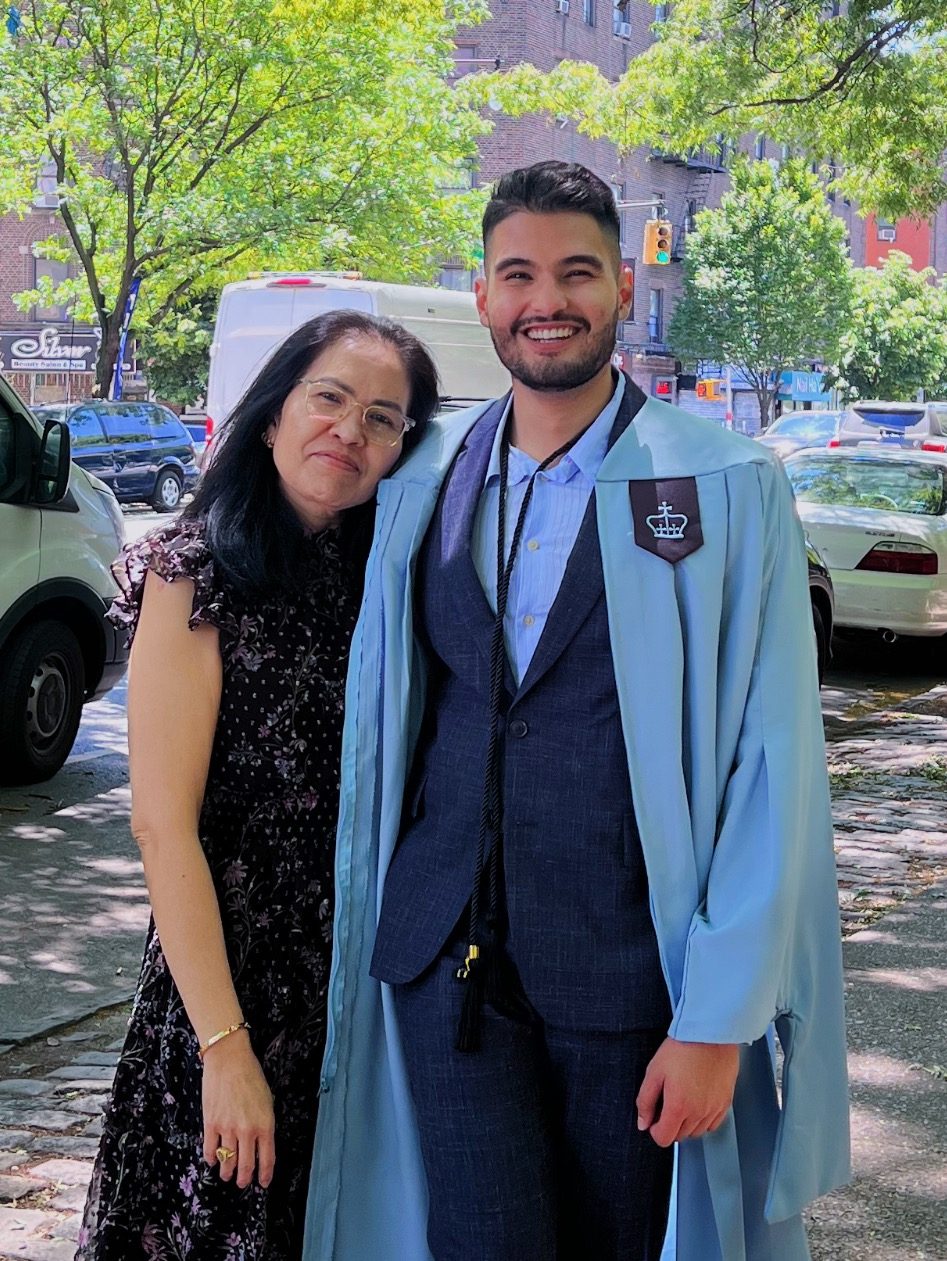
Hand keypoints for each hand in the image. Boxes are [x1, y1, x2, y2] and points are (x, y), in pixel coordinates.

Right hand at [202, 1032, 275, 1188]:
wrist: (229, 1059)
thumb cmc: (251, 1075)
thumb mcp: (267, 1100)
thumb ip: (264, 1122)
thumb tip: (260, 1142)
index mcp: (265, 1124)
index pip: (267, 1158)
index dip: (265, 1175)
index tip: (263, 1183)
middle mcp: (247, 1130)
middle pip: (245, 1166)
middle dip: (244, 1179)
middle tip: (242, 1183)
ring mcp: (227, 1128)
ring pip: (227, 1161)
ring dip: (227, 1172)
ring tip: (227, 1175)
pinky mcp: (210, 1123)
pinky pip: (210, 1150)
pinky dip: (211, 1158)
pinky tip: (213, 1160)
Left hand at [636, 1037, 738, 1147]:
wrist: (711, 1034)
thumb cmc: (683, 1047)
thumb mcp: (654, 1071)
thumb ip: (645, 1101)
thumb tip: (643, 1122)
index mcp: (678, 1106)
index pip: (663, 1138)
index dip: (654, 1129)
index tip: (654, 1117)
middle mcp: (698, 1112)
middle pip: (679, 1135)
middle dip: (669, 1123)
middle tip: (667, 1102)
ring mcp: (714, 1109)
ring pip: (696, 1132)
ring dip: (686, 1123)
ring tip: (683, 1098)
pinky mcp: (726, 1103)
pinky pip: (712, 1124)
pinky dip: (703, 1119)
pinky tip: (697, 1101)